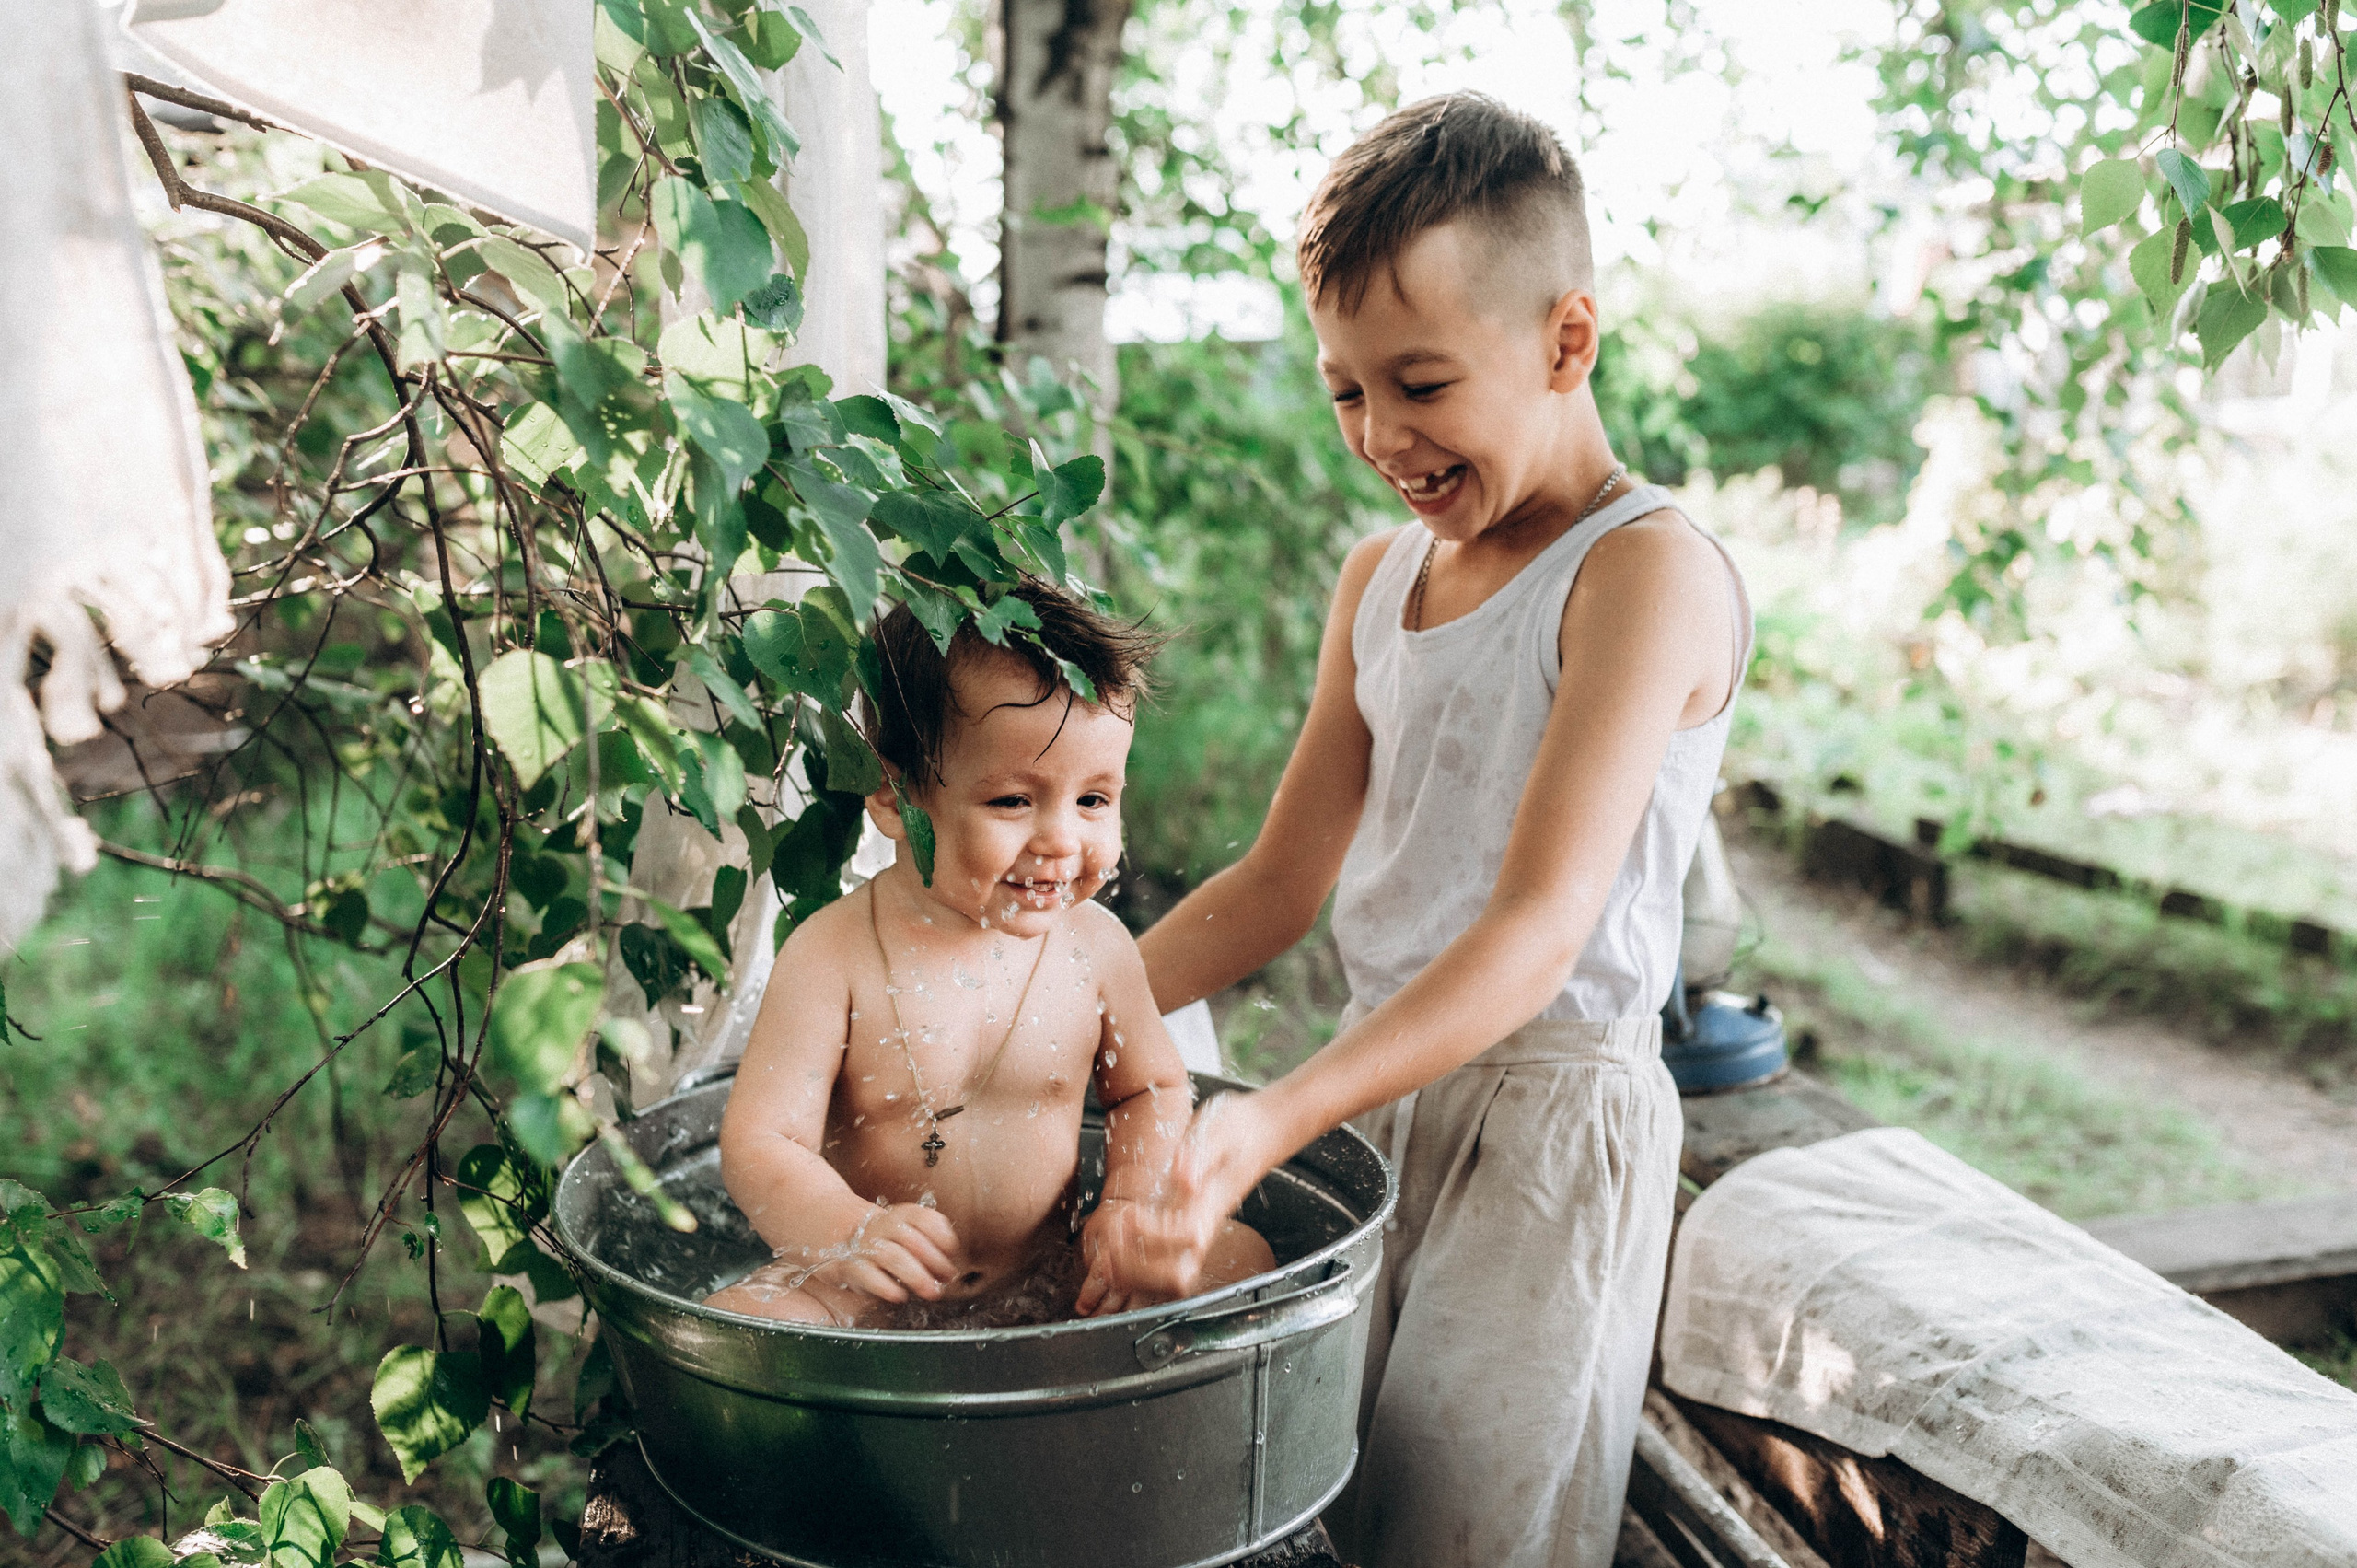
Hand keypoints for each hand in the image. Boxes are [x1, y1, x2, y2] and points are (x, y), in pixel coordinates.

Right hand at [801, 1202, 961, 1306]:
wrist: (835, 1233)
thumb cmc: (883, 1239)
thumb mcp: (905, 1230)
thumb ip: (928, 1244)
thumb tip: (950, 1270)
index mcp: (903, 1214)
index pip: (926, 1219)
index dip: (943, 1236)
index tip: (952, 1253)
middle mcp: (884, 1226)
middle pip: (912, 1240)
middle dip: (934, 1261)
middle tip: (947, 1278)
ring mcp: (866, 1245)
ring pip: (893, 1257)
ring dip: (916, 1276)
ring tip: (932, 1291)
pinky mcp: (850, 1266)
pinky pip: (867, 1275)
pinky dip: (885, 1286)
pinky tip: (899, 1295)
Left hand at [1076, 1090, 1287, 1312]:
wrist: (1261, 1132)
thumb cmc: (1239, 1127)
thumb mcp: (1218, 1127)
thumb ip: (1200, 1153)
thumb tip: (1184, 1179)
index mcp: (1212, 1202)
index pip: (1184, 1235)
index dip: (1151, 1234)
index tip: (1127, 1215)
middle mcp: (1205, 1223)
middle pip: (1179, 1274)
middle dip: (1139, 1269)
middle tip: (1108, 1246)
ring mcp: (1196, 1229)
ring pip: (1172, 1279)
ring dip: (1135, 1276)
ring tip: (1104, 1256)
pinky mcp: (1184, 1227)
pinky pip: (1165, 1264)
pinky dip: (1137, 1269)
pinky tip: (1114, 1252)